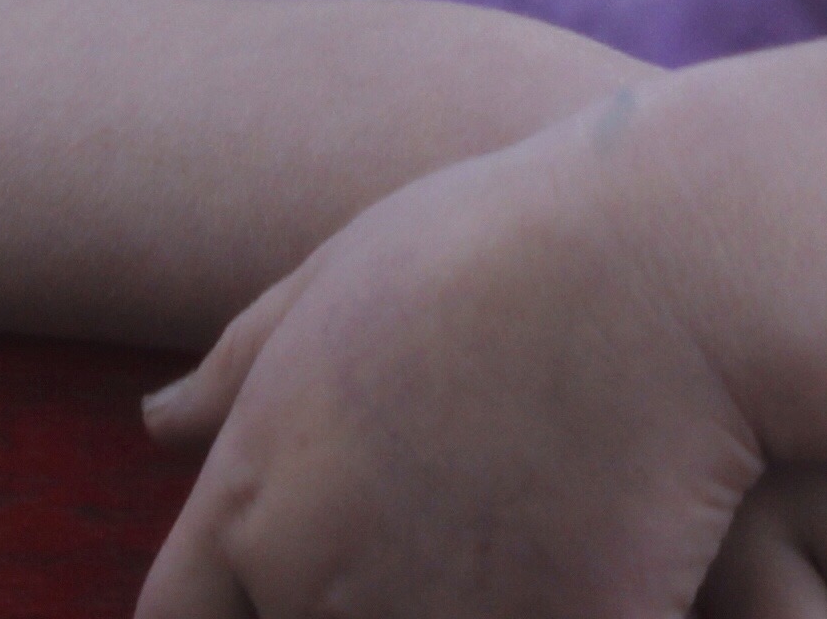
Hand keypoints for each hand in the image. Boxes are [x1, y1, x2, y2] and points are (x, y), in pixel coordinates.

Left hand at [133, 115, 759, 617]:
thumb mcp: (340, 274)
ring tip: (511, 534)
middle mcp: (321, 592)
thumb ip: (238, 367)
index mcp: (255, 507)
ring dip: (455, 608)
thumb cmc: (502, 244)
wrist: (668, 268)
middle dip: (357, 603)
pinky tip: (588, 570)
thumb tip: (158, 423)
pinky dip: (549, 612)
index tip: (294, 576)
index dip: (239, 607)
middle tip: (444, 530)